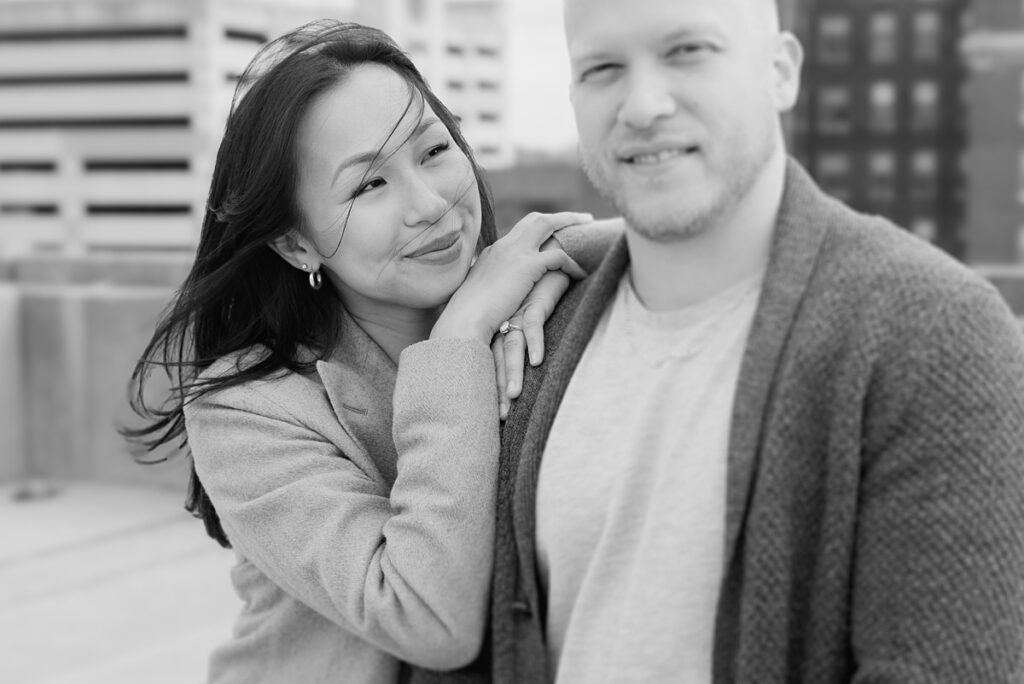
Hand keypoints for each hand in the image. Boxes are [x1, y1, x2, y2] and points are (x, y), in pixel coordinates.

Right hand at [431, 211, 590, 345]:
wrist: (464, 321)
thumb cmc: (468, 317)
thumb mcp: (480, 296)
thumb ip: (492, 289)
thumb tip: (497, 297)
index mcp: (492, 252)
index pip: (520, 231)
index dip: (540, 229)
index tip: (555, 232)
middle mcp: (504, 246)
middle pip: (536, 219)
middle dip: (560, 217)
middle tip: (581, 219)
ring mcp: (515, 253)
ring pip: (548, 225)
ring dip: (571, 225)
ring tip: (590, 228)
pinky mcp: (527, 266)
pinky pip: (558, 256)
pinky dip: (572, 263)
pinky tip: (580, 273)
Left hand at [491, 270, 570, 418]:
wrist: (547, 262)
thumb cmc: (539, 291)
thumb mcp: (527, 320)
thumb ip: (522, 340)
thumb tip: (525, 371)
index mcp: (499, 330)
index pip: (491, 366)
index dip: (491, 390)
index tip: (493, 418)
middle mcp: (504, 324)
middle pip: (497, 363)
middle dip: (497, 390)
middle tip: (500, 417)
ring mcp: (517, 314)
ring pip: (512, 349)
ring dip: (513, 373)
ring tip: (514, 397)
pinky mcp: (534, 303)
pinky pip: (534, 327)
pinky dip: (536, 345)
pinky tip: (538, 362)